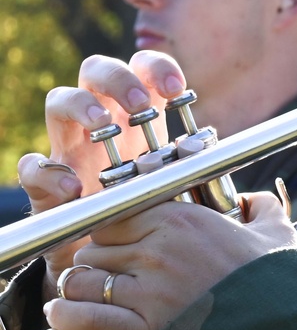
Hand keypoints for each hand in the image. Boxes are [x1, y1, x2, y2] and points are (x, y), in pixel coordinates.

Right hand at [17, 51, 186, 299]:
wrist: (116, 260)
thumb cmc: (155, 211)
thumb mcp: (179, 186)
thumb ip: (197, 168)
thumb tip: (229, 161)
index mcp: (138, 116)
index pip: (143, 70)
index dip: (157, 68)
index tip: (178, 89)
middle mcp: (102, 122)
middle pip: (97, 70)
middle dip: (118, 78)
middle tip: (140, 105)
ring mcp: (70, 148)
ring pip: (60, 100)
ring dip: (81, 105)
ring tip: (103, 125)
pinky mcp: (46, 185)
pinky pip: (34, 166)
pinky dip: (49, 172)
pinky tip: (75, 187)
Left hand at [43, 192, 296, 329]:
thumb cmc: (278, 282)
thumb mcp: (277, 233)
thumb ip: (261, 208)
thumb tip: (253, 200)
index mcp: (183, 221)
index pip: (119, 213)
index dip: (115, 227)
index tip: (120, 238)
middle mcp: (157, 251)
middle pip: (96, 246)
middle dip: (97, 258)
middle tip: (106, 269)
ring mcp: (147, 290)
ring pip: (83, 278)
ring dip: (80, 286)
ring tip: (83, 292)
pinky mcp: (143, 328)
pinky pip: (87, 317)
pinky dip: (69, 316)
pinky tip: (62, 314)